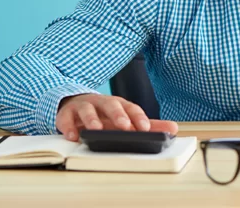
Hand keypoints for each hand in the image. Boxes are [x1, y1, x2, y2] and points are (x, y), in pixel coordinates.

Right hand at [56, 94, 178, 141]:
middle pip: (111, 104)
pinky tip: (73, 136)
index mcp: (119, 104)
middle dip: (118, 115)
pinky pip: (66, 119)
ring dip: (92, 119)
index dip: (138, 117)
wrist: (74, 105)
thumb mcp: (125, 119)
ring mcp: (83, 107)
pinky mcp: (66, 114)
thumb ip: (148, 125)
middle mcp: (102, 103)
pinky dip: (68, 127)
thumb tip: (173, 129)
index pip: (131, 108)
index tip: (145, 128)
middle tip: (124, 127)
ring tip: (96, 130)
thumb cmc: (104, 115)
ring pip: (88, 109)